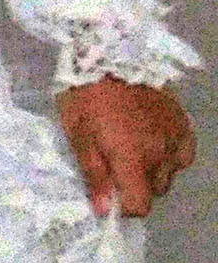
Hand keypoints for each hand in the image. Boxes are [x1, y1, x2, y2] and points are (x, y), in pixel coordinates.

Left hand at [56, 76, 195, 217]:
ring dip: (152, 169)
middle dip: (135, 184)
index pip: (140, 206)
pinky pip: (182, 154)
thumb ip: (95, 175)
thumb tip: (105, 211)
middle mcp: (160, 153)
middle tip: (115, 162)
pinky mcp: (183, 122)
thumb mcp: (78, 135)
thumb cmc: (86, 94)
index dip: (123, 206)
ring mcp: (175, 136)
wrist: (108, 52)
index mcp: (133, 158)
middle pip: (153, 190)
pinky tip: (153, 140)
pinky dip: (169, 153)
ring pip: (168, 173)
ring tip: (133, 146)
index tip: (109, 192)